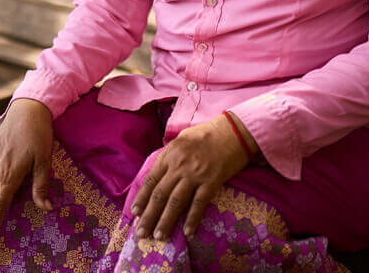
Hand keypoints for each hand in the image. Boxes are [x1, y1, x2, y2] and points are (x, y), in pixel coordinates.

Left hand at [130, 111, 255, 239]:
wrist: (233, 132)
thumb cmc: (207, 134)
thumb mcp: (181, 139)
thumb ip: (169, 156)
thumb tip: (159, 173)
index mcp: (169, 155)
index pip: (151, 180)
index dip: (141, 198)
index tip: (135, 213)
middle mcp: (179, 166)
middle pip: (160, 195)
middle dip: (149, 216)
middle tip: (141, 233)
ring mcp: (195, 175)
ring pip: (175, 202)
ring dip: (165, 221)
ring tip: (159, 237)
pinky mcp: (211, 182)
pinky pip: (199, 204)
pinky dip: (192, 219)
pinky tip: (187, 233)